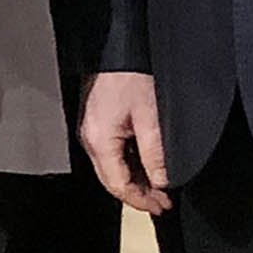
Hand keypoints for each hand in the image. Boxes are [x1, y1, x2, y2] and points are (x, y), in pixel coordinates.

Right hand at [81, 70, 170, 213]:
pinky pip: (110, 153)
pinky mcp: (96, 123)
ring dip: (134, 180)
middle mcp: (89, 138)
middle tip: (162, 202)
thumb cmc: (131, 74)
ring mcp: (90, 130)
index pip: (118, 185)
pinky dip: (128, 164)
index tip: (162, 206)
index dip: (141, 200)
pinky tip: (145, 164)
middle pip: (111, 180)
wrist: (117, 46)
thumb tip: (162, 181)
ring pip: (111, 168)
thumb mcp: (151, 116)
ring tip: (158, 186)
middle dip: (137, 194)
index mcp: (99, 140)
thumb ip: (156, 153)